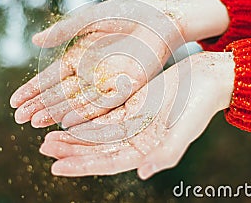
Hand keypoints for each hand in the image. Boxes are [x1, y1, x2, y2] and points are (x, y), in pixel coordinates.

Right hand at [10, 0, 228, 127]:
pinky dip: (82, 112)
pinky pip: (100, 103)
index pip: (50, 78)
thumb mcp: (89, 19)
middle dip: (38, 105)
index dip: (32, 89)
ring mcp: (106, 81)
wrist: (158, 15)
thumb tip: (34, 42)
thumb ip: (64, 31)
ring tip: (35, 123)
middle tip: (18, 118)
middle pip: (59, 93)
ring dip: (55, 113)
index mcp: (79, 57)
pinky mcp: (124, 86)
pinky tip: (66, 121)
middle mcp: (90, 73)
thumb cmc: (125, 12)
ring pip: (75, 101)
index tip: (14, 101)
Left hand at [39, 52, 234, 178]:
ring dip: (73, 135)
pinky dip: (84, 117)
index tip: (56, 167)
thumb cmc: (200, 105)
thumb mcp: (186, 129)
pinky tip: (67, 117)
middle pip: (96, 149)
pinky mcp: (129, 104)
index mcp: (147, 150)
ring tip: (48, 137)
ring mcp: (131, 121)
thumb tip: (142, 172)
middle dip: (70, 150)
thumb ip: (166, 153)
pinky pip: (102, 113)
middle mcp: (135, 138)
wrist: (206, 78)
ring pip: (96, 132)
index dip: (82, 165)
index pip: (108, 162)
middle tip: (44, 148)